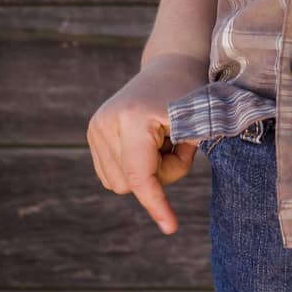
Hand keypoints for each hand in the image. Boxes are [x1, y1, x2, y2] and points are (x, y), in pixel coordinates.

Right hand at [87, 54, 203, 234]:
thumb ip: (180, 162)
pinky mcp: (93, 132)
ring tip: (162, 139)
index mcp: (132, 119)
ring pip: (120, 183)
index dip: (156, 204)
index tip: (171, 227)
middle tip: (178, 143)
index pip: (141, 176)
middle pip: (131, 184)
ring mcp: (95, 127)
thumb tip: (159, 204)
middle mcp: (106, 123)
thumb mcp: (198, 124)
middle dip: (160, 175)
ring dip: (147, 172)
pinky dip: (134, 166)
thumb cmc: (191, 94)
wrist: (172, 64)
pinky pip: (113, 173)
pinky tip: (147, 142)